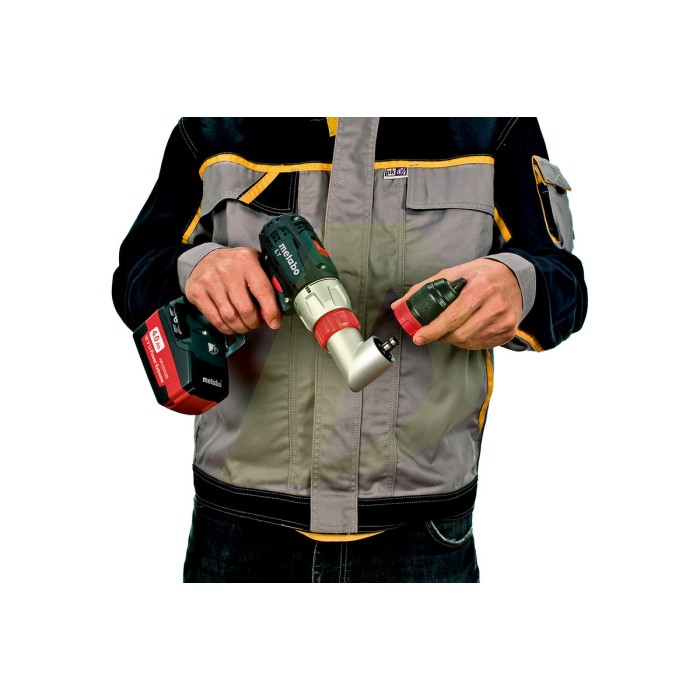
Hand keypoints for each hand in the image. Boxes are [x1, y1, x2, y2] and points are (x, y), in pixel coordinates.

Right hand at [184, 247, 281, 334]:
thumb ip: (267, 280)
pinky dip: (226, 328)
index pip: (263, 290)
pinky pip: (215, 319)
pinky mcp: (198, 293)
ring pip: (230, 317)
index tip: (274, 322)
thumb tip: (280, 305)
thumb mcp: (253, 263)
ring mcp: (211, 282)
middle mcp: (227, 270)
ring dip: (241, 327)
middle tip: (256, 323)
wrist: (202, 258)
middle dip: (254, 322)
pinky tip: (231, 326)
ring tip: (245, 325)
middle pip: (246, 309)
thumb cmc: (233, 265)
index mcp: (246, 260)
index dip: (271, 311)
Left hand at [392, 259, 522, 349]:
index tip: (419, 337)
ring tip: (450, 328)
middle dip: (441, 336)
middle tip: (432, 333)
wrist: (515, 277)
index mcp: (480, 287)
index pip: (452, 316)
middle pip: (460, 334)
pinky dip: (468, 341)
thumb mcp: (453, 273)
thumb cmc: (481, 275)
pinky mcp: (508, 331)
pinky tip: (466, 330)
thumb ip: (424, 289)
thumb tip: (399, 306)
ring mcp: (504, 320)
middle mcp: (495, 305)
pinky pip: (481, 345)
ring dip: (453, 339)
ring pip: (469, 342)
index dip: (433, 330)